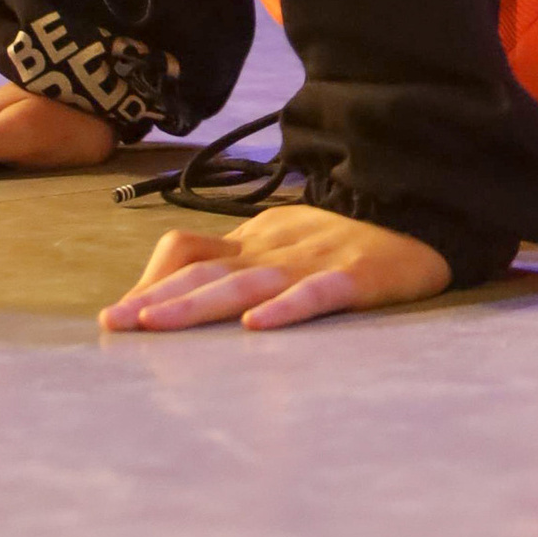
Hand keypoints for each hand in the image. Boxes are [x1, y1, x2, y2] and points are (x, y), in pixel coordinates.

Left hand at [99, 204, 452, 334]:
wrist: (422, 210)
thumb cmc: (344, 239)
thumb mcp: (280, 243)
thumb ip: (231, 266)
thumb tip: (166, 299)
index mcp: (256, 238)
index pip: (192, 254)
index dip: (152, 282)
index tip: (115, 316)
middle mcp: (276, 247)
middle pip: (209, 273)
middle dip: (159, 299)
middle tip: (117, 325)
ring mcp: (316, 259)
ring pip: (249, 283)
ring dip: (199, 305)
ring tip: (157, 324)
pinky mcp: (358, 275)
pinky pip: (319, 293)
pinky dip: (288, 307)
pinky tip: (261, 326)